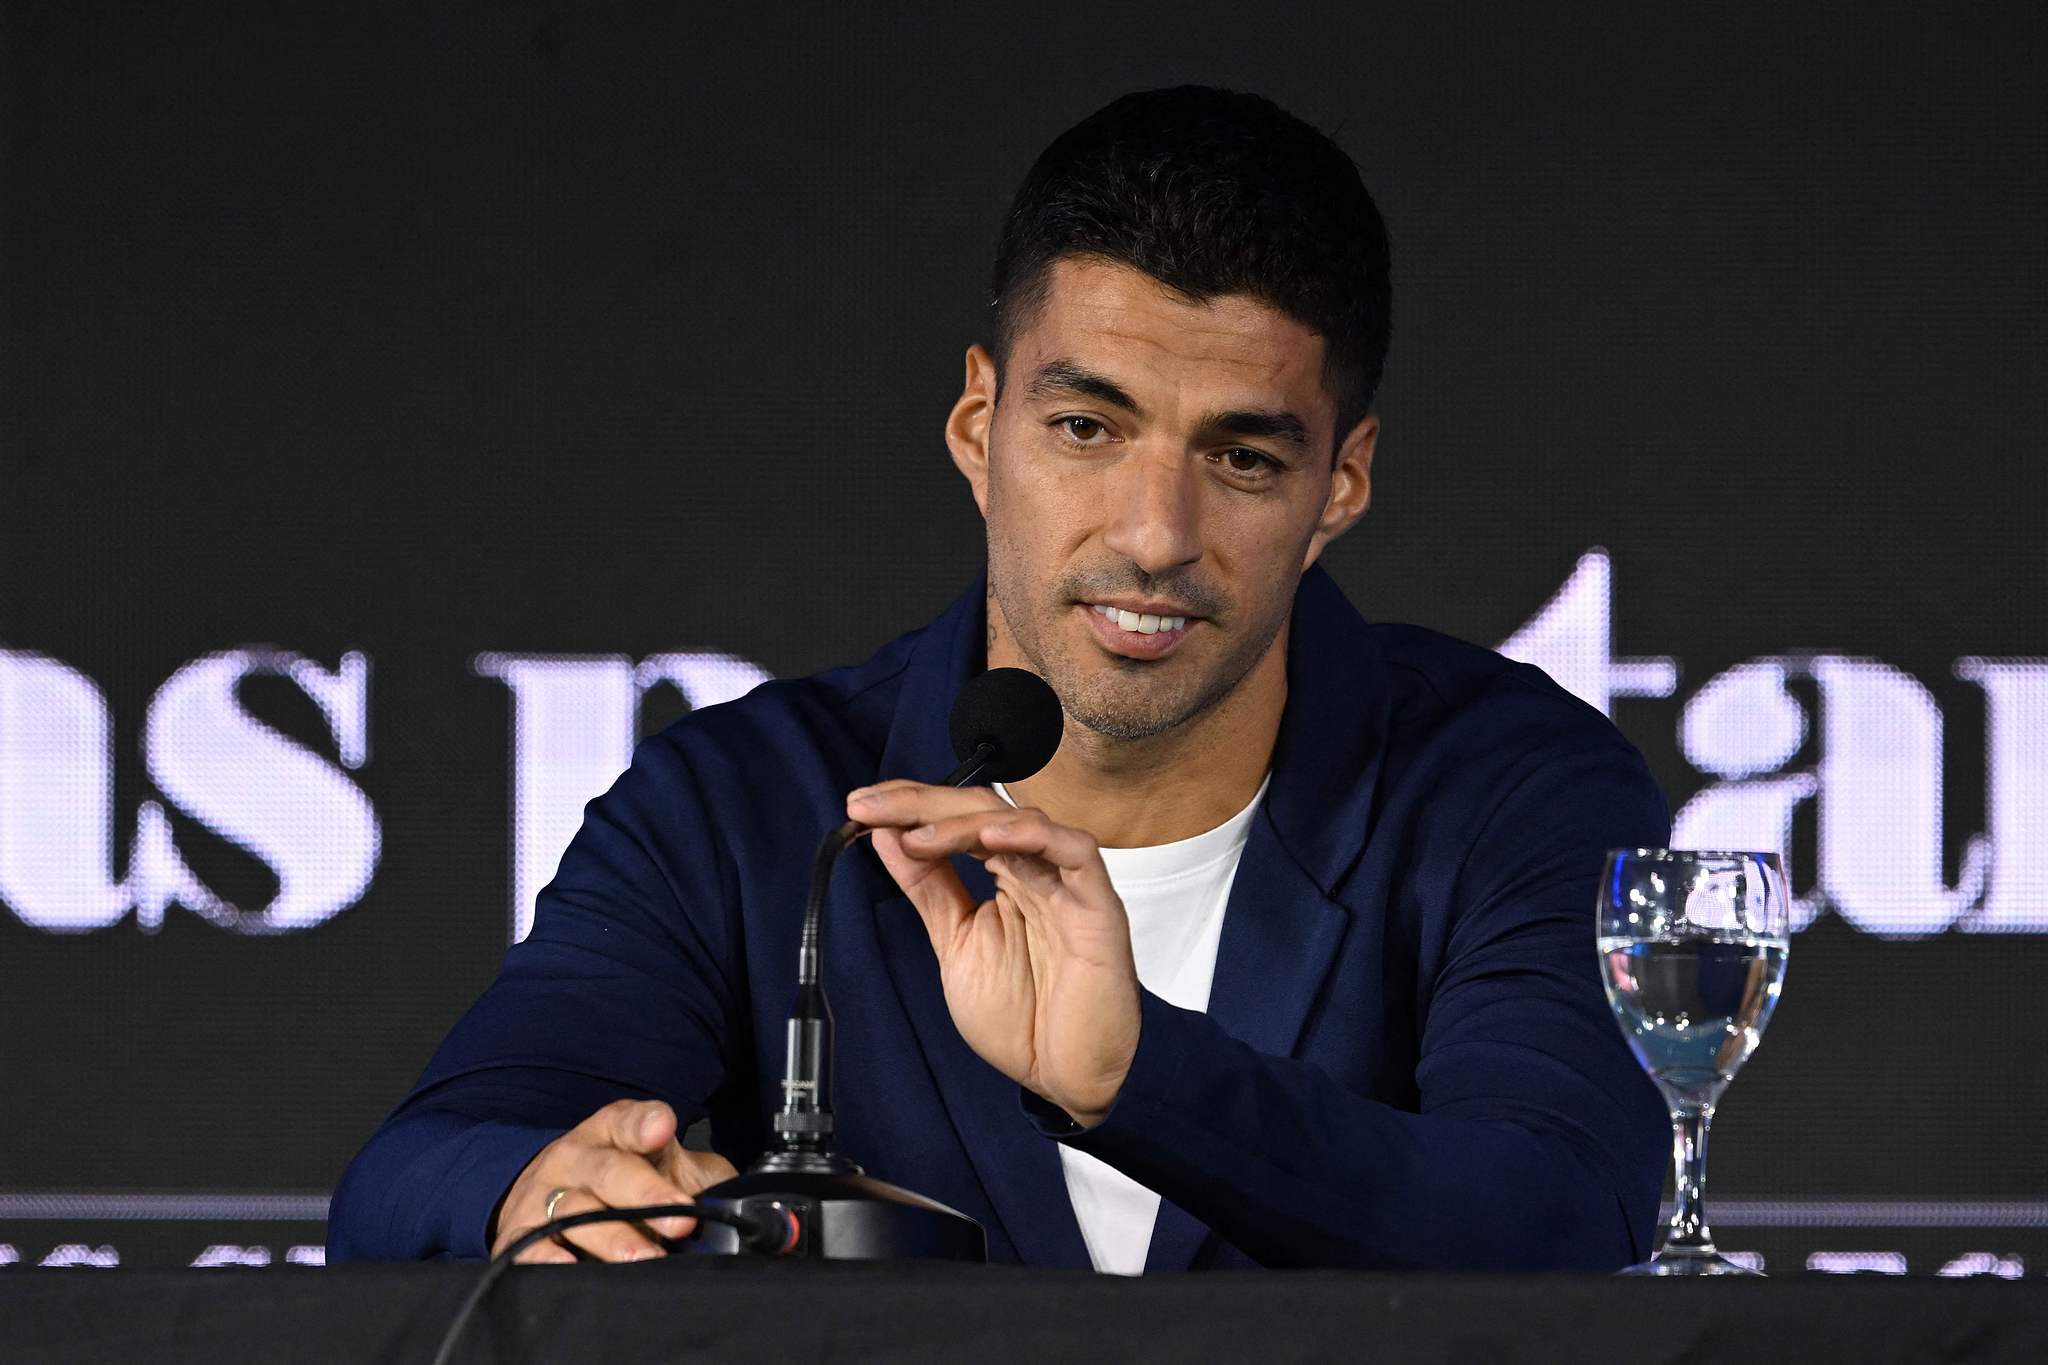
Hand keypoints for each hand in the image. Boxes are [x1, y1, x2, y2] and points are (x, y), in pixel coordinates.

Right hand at [491, 1099, 737, 1261]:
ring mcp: (543, 1194)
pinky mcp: (519, 1232)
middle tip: (680, 1220)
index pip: (629, 1121)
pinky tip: (571, 1267)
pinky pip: (531, 1246)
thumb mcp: (666, 1168)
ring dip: (612, 1237)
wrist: (544, 1194)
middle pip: (608, 1170)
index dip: (646, 1124)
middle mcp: (575, 1157)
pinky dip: (550, 1258)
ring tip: (644, 1259)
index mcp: (611, 1131)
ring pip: (575, 1212)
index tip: (663, 1128)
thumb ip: (702, 1180)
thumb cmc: (621, 1181)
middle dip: (645, 1195)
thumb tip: (745, 1207)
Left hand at [848, 781, 1139, 1125]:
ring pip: (1022, 822)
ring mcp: (1070, 885)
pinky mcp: (1099, 907)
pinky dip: (1032, 836)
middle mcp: (1039, 871)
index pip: (959, 821)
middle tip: (869, 807)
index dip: (910, 807)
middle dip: (922, 803)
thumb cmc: (1023, 1018)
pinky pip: (1075, 851)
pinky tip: (989, 838)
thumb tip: (888, 837)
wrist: (1065, 1079)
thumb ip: (929, 888)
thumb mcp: (956, 943)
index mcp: (1008, 877)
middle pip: (984, 810)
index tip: (860, 807)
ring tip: (915, 836)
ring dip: (964, 822)